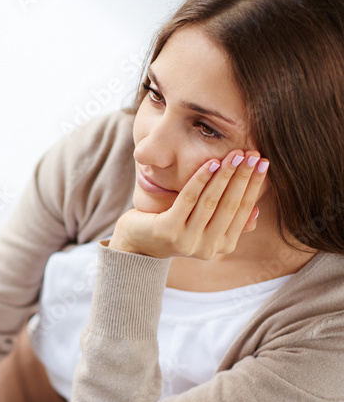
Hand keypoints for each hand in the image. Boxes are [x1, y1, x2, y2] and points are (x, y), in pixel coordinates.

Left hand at [110, 149, 267, 258]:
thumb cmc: (175, 227)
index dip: (254, 185)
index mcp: (223, 246)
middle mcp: (207, 248)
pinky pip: (188, 199)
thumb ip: (227, 221)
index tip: (264, 162)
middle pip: (230, 205)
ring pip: (211, 201)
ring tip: (236, 154)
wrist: (137, 241)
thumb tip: (256, 212)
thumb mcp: (204, 225)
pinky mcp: (168, 231)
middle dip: (244, 176)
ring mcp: (187, 241)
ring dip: (226, 175)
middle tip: (254, 153)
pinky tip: (212, 162)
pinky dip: (201, 179)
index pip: (243, 211)